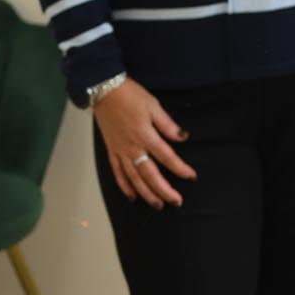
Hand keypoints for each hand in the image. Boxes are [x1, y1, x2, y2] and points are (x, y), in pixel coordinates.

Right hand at [93, 77, 195, 209]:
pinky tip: (132, 196)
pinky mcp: (112, 150)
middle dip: (164, 190)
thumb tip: (182, 137)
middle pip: (150, 174)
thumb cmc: (129, 95)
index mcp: (145, 135)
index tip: (191, 176)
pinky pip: (118, 172)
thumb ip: (167, 124)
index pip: (166, 157)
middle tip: (176, 201)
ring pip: (134, 178)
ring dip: (146, 193)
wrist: (103, 90)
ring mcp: (120, 151)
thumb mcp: (153, 105)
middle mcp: (132, 147)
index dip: (180, 168)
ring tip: (157, 204)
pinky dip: (124, 186)